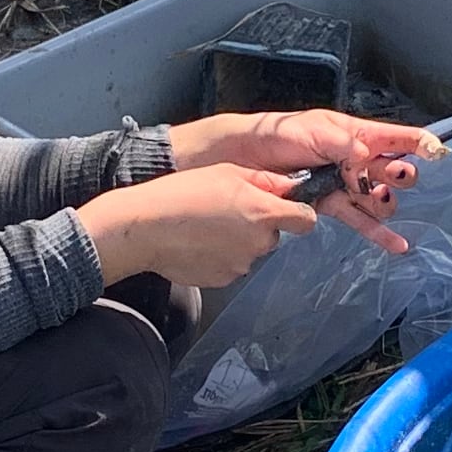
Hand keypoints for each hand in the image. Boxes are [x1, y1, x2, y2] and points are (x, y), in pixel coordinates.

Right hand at [76, 164, 318, 289]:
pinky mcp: (223, 279)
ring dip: (238, 241)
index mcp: (263, 213)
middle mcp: (258, 243)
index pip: (305, 220)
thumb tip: (290, 186)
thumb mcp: (227, 172)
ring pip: (250, 251)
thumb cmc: (183, 193)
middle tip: (228, 211)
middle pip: (273, 235)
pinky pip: (231, 265)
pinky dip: (220, 256)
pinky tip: (199, 243)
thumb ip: (265, 181)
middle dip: (258, 225)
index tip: (287, 208)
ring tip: (207, 227)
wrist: (146, 228)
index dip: (298, 213)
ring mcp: (241, 265)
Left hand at [166, 109, 439, 250]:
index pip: (392, 136)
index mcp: (350, 131)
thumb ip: (340, 143)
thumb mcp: (307, 132)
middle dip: (399, 175)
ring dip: (384, 203)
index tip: (439, 151)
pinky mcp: (326, 203)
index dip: (417, 142)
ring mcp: (340, 182)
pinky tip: (396, 245)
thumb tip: (367, 156)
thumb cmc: (272, 135)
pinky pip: (357, 219)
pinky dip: (376, 232)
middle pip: (389, 168)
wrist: (235, 159)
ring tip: (379, 205)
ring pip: (375, 196)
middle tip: (396, 179)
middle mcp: (351, 156)